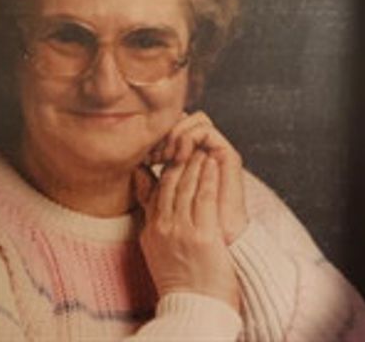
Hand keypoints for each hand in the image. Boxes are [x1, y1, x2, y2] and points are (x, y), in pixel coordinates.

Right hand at [135, 153, 239, 310]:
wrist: (194, 308)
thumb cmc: (178, 278)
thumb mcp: (154, 245)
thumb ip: (150, 213)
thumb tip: (146, 186)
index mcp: (152, 228)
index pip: (158, 188)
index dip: (168, 168)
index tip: (177, 155)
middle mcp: (163, 226)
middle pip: (171, 182)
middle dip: (181, 160)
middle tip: (190, 145)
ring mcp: (181, 229)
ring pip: (187, 186)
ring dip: (195, 164)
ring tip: (203, 150)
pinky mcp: (202, 234)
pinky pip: (204, 197)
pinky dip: (208, 177)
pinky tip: (212, 164)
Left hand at [147, 111, 247, 244]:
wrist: (220, 246)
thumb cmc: (192, 232)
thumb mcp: (164, 209)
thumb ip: (151, 191)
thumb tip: (136, 169)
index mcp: (189, 162)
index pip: (171, 134)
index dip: (155, 141)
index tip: (142, 157)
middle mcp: (203, 152)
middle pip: (181, 123)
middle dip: (162, 137)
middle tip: (151, 155)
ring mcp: (216, 152)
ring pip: (194, 120)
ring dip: (174, 134)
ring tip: (163, 155)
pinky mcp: (228, 154)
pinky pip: (206, 130)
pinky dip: (188, 136)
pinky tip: (177, 154)